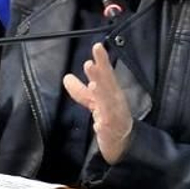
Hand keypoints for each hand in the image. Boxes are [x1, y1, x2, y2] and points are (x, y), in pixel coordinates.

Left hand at [62, 42, 133, 163]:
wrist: (123, 142)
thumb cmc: (110, 117)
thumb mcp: (94, 102)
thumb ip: (80, 90)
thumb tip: (66, 77)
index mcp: (111, 91)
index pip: (106, 73)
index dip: (102, 60)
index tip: (98, 46)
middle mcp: (115, 101)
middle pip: (108, 85)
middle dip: (100, 74)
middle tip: (90, 64)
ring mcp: (114, 116)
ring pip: (107, 103)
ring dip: (100, 94)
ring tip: (93, 85)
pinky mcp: (112, 132)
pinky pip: (107, 127)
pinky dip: (103, 124)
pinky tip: (98, 123)